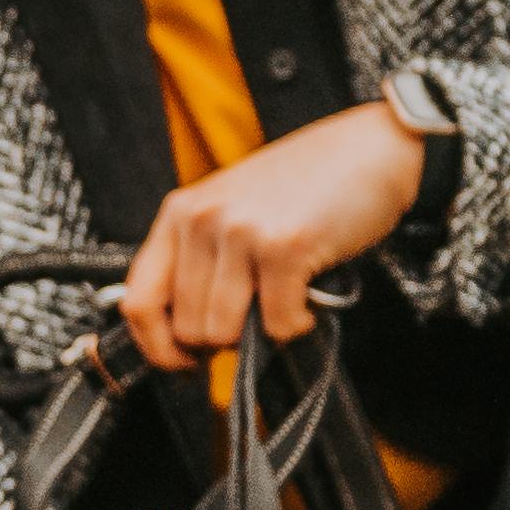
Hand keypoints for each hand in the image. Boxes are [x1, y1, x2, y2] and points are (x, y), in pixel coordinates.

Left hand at [118, 102, 432, 370]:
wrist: (371, 148)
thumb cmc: (308, 182)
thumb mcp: (234, 209)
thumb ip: (202, 258)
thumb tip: (184, 332)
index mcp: (181, 212)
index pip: (137, 300)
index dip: (156, 346)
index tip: (180, 362)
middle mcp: (202, 219)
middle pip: (185, 327)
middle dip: (221, 343)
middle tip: (252, 324)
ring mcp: (240, 232)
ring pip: (222, 333)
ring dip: (258, 337)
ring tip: (281, 306)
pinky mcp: (282, 247)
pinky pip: (275, 325)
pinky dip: (297, 325)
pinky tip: (308, 299)